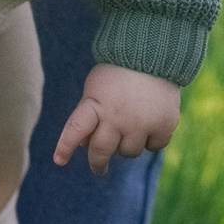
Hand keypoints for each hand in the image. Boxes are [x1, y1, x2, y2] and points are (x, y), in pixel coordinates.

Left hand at [54, 64, 180, 173]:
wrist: (153, 55)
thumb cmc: (118, 72)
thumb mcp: (95, 89)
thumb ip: (89, 116)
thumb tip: (85, 147)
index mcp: (96, 105)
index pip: (75, 130)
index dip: (65, 146)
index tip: (59, 160)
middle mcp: (117, 117)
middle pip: (101, 151)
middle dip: (97, 163)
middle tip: (99, 168)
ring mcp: (142, 123)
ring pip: (129, 152)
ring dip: (127, 144)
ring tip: (132, 125)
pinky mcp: (164, 125)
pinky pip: (154, 146)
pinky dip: (151, 139)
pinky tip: (151, 122)